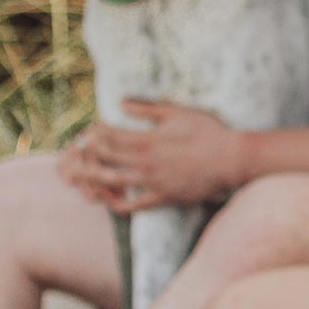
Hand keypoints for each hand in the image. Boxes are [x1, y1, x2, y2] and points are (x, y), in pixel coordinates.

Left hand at [57, 101, 246, 211]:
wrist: (232, 159)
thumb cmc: (208, 131)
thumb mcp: (178, 112)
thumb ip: (147, 109)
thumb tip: (120, 103)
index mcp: (148, 140)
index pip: (109, 136)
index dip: (94, 132)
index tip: (88, 130)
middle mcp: (146, 163)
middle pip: (104, 158)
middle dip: (86, 153)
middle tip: (76, 151)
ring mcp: (153, 182)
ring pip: (112, 182)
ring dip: (91, 178)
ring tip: (76, 177)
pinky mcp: (163, 197)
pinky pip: (134, 205)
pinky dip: (117, 203)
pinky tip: (107, 199)